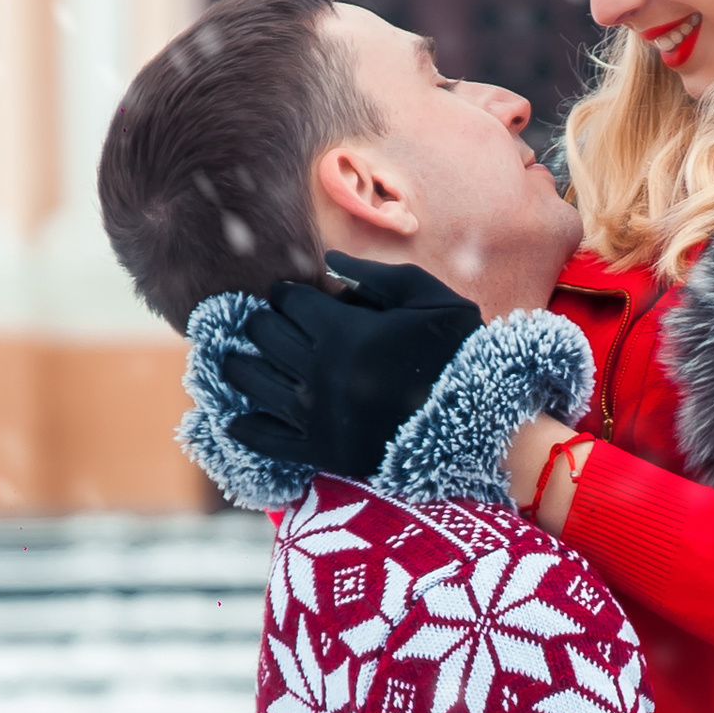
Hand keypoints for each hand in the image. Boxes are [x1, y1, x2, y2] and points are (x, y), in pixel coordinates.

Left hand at [223, 251, 483, 479]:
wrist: (479, 420)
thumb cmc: (458, 352)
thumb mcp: (429, 298)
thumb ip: (376, 276)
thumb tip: (327, 261)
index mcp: (346, 333)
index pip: (289, 302)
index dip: (288, 294)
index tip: (292, 296)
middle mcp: (322, 374)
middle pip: (264, 337)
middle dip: (263, 323)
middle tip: (267, 323)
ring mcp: (318, 415)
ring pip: (252, 383)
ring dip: (239, 367)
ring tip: (236, 360)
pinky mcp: (322, 451)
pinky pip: (266, 441)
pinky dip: (244, 429)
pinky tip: (234, 418)